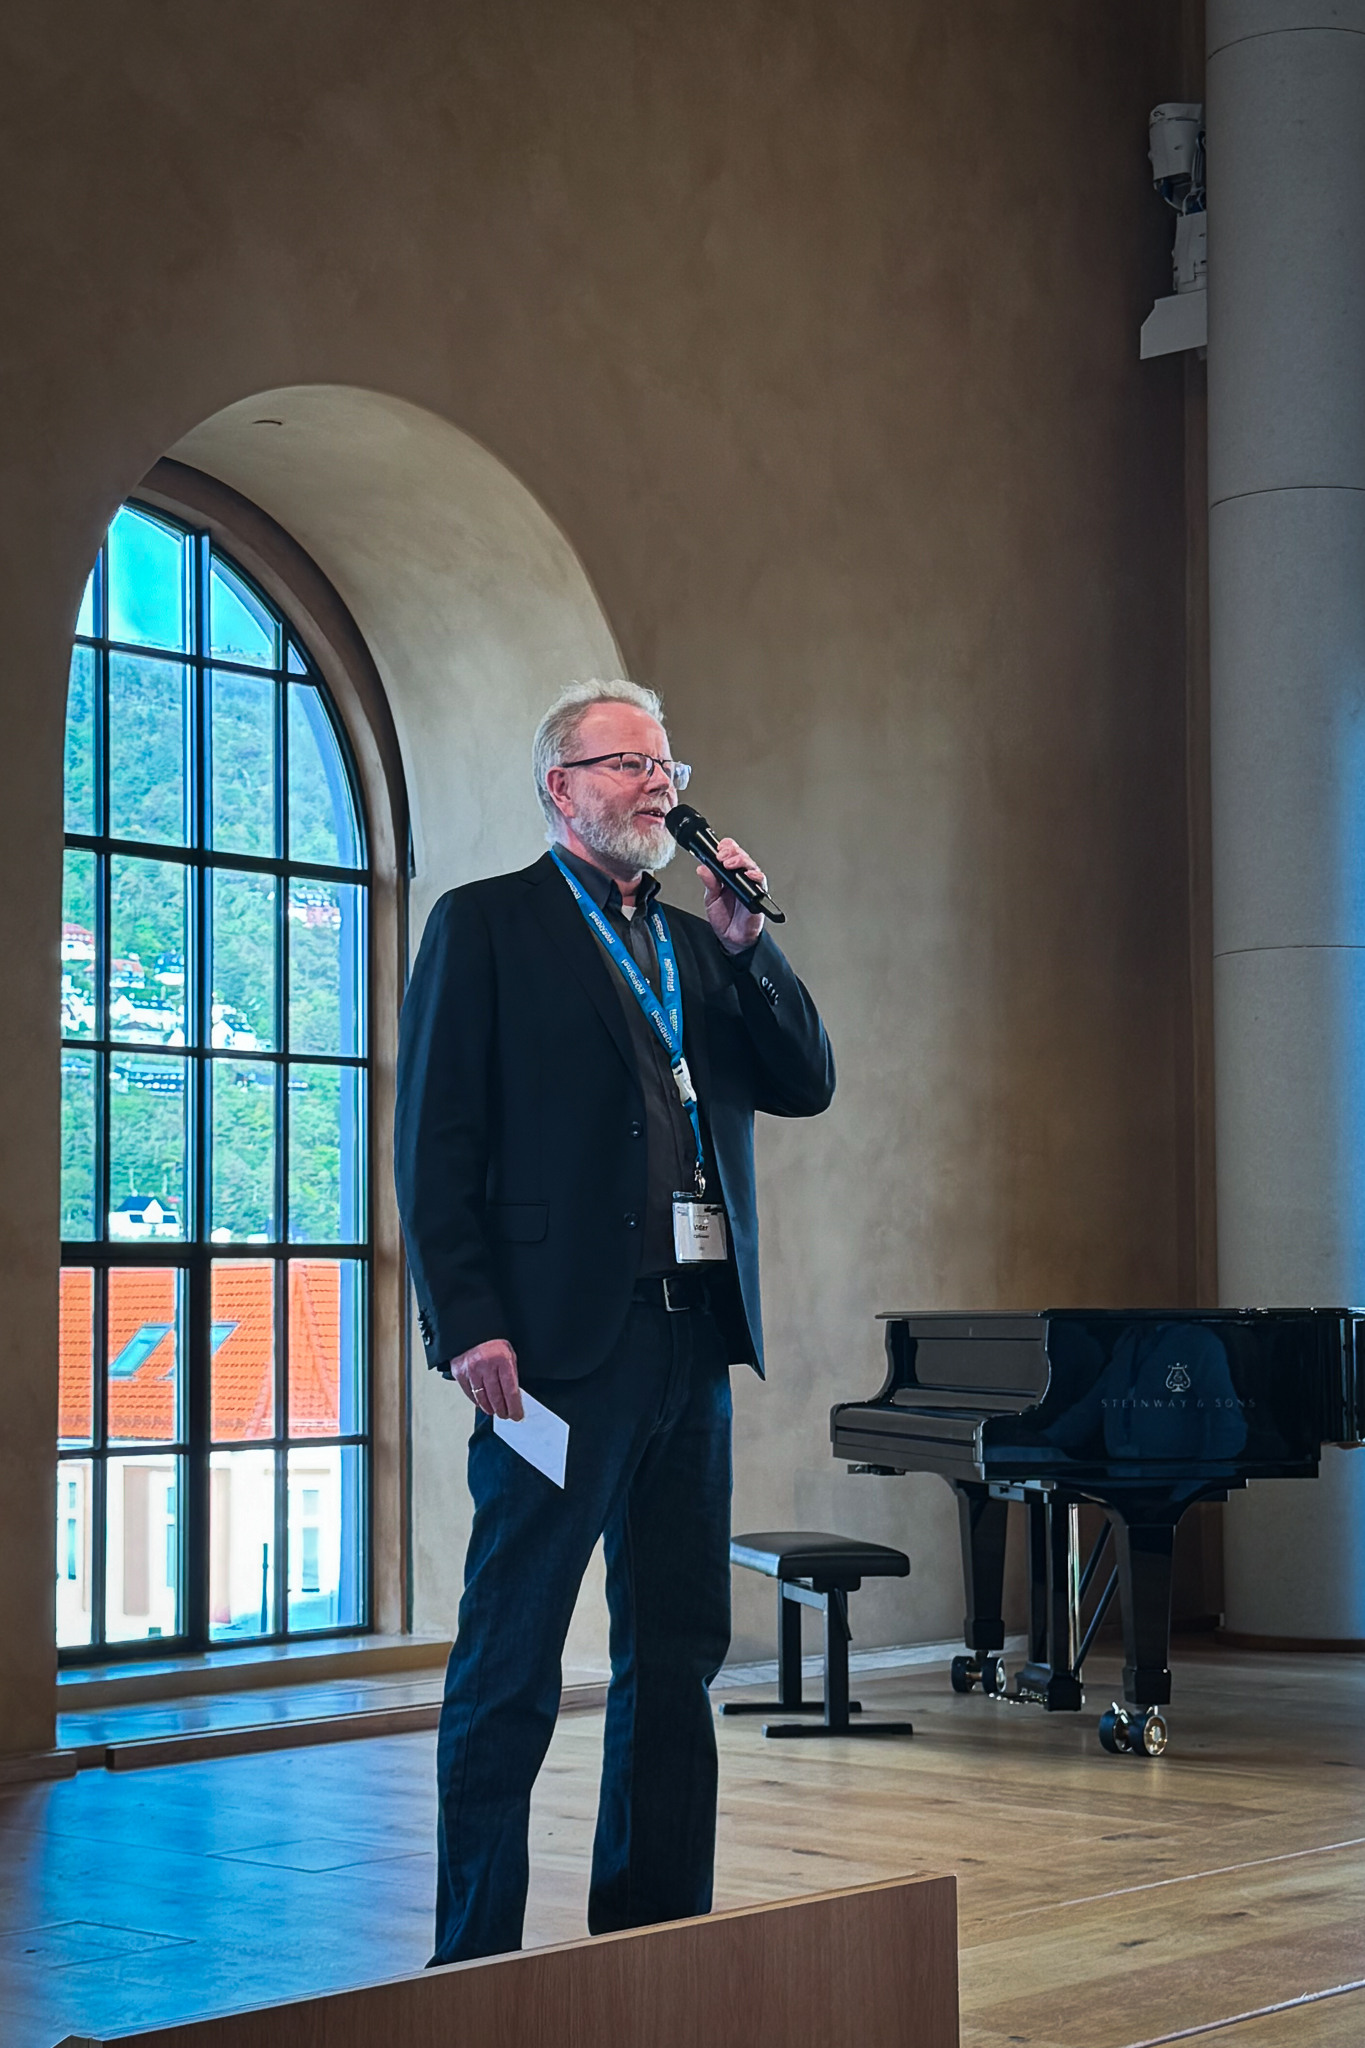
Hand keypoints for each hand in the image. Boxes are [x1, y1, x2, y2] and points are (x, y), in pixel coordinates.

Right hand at [449, 1337, 522, 1420]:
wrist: (471, 1330)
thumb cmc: (493, 1343)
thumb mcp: (509, 1353)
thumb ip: (511, 1373)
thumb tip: (515, 1396)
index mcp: (502, 1359)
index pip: (510, 1390)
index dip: (515, 1406)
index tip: (517, 1415)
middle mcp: (485, 1365)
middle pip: (496, 1397)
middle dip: (503, 1410)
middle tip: (507, 1415)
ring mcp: (471, 1370)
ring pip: (482, 1398)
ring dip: (490, 1408)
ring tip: (496, 1411)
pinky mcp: (459, 1373)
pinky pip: (470, 1393)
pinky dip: (477, 1401)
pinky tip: (483, 1403)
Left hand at [699, 838, 765, 953]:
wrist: (732, 938)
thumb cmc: (725, 918)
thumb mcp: (711, 899)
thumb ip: (709, 883)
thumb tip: (702, 868)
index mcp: (729, 875)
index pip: (730, 854)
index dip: (726, 848)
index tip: (718, 848)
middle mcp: (741, 878)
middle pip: (742, 856)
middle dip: (732, 852)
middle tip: (722, 855)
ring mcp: (751, 885)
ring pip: (751, 865)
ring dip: (741, 861)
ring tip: (730, 863)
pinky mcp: (759, 895)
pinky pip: (761, 882)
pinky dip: (755, 876)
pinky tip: (748, 874)